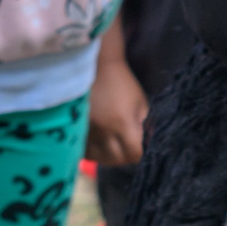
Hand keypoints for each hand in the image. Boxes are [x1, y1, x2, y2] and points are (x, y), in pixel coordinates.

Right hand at [85, 51, 147, 166]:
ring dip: (109, 157)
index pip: (135, 153)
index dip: (140, 154)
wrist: (96, 66)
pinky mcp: (77, 128)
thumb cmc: (122, 82)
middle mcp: (104, 131)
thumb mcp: (140, 102)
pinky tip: (98, 146)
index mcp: (122, 123)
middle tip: (128, 148)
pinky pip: (85, 151)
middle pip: (117, 159)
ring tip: (113, 148)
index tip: (141, 149)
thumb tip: (150, 144)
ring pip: (100, 158)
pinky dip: (93, 153)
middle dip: (126, 157)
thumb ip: (146, 125)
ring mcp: (88, 131)